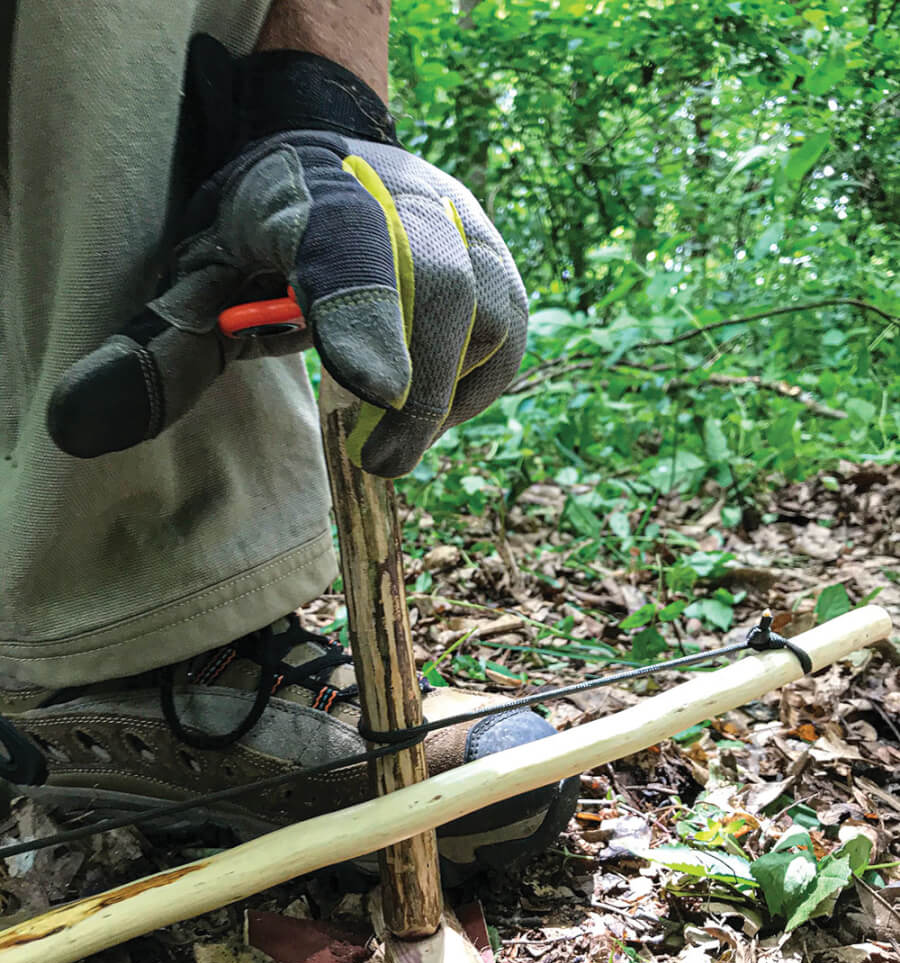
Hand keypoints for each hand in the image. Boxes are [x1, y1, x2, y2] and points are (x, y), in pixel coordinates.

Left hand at [48, 38, 526, 477]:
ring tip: (392, 438)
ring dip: (443, 396)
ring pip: (486, 315)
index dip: (361, 314)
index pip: (345, 244)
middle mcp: (400, 194)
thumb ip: (152, 352)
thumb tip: (80, 427)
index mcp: (307, 189)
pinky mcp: (493, 259)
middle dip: (415, 390)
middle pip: (437, 286)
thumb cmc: (252, 240)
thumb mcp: (191, 283)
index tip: (369, 391)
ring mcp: (458, 221)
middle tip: (378, 461)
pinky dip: (472, 388)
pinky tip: (427, 409)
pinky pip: (506, 337)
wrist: (324, 172)